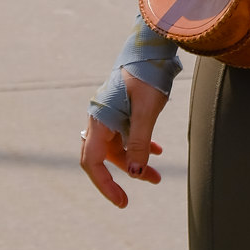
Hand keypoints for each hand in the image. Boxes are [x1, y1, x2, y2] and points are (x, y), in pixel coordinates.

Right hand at [79, 70, 168, 208]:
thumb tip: (135, 173)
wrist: (151, 48)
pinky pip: (126, 137)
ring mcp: (110, 116)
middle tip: (138, 193)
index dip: (104, 184)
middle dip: (122, 177)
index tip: (122, 201)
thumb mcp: (147, 110)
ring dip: (136, 163)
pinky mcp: (122, 111)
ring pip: (118, 149)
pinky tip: (156, 153)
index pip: (92, 162)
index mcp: (100, 120)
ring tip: (157, 178)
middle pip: (104, 158)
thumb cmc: (147, 76)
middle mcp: (100, 120)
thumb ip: (140, 141)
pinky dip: (140, 147)